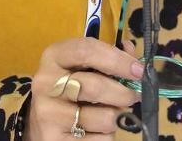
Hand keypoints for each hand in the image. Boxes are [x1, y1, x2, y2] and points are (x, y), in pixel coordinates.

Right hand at [25, 38, 143, 140]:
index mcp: (54, 57)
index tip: (139, 70)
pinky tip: (96, 129)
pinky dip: (106, 135)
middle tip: (134, 96)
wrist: (42, 121)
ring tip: (108, 113)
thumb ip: (109, 56)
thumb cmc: (69, 88)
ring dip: (115, 117)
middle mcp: (46, 83)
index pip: (87, 51)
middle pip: (96, 87)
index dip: (118, 60)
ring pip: (104, 118)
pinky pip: (100, 139)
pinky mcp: (55, 139)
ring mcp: (48, 113)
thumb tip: (131, 50)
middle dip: (124, 93)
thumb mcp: (83, 66)